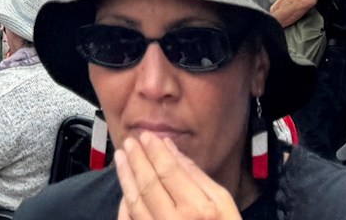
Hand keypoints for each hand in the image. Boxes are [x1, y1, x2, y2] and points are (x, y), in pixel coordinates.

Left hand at [113, 131, 242, 219]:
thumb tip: (172, 150)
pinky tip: (124, 191)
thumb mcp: (224, 203)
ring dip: (125, 177)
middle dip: (136, 160)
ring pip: (134, 202)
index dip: (155, 151)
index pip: (168, 171)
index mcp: (198, 209)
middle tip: (129, 143)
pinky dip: (125, 206)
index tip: (147, 136)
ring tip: (121, 159)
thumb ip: (197, 176)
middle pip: (148, 184)